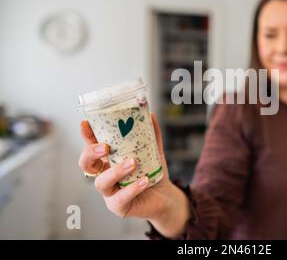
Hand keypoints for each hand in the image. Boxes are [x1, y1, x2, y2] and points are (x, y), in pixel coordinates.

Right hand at [78, 113, 189, 237]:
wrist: (164, 197)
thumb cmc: (152, 172)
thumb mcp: (153, 151)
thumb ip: (151, 135)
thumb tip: (151, 116)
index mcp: (108, 160)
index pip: (92, 145)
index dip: (86, 135)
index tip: (86, 124)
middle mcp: (104, 175)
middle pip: (85, 164)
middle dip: (90, 153)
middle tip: (105, 147)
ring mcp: (109, 192)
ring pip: (101, 182)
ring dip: (115, 171)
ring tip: (132, 163)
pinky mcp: (118, 206)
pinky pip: (121, 198)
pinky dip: (133, 188)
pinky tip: (144, 180)